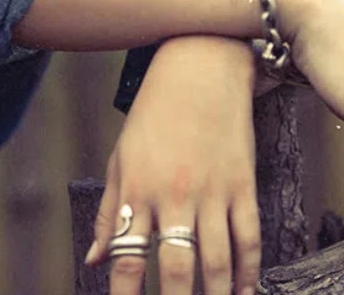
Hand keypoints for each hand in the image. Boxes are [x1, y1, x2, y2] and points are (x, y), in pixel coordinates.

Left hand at [86, 35, 260, 294]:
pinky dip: (249, 274)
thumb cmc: (152, 113)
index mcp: (138, 188)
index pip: (129, 257)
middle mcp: (174, 195)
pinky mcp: (243, 185)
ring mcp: (212, 192)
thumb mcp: (121, 155)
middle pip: (177, 272)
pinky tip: (244, 293)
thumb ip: (108, 210)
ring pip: (217, 264)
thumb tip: (94, 259)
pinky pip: (249, 240)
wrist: (200, 70)